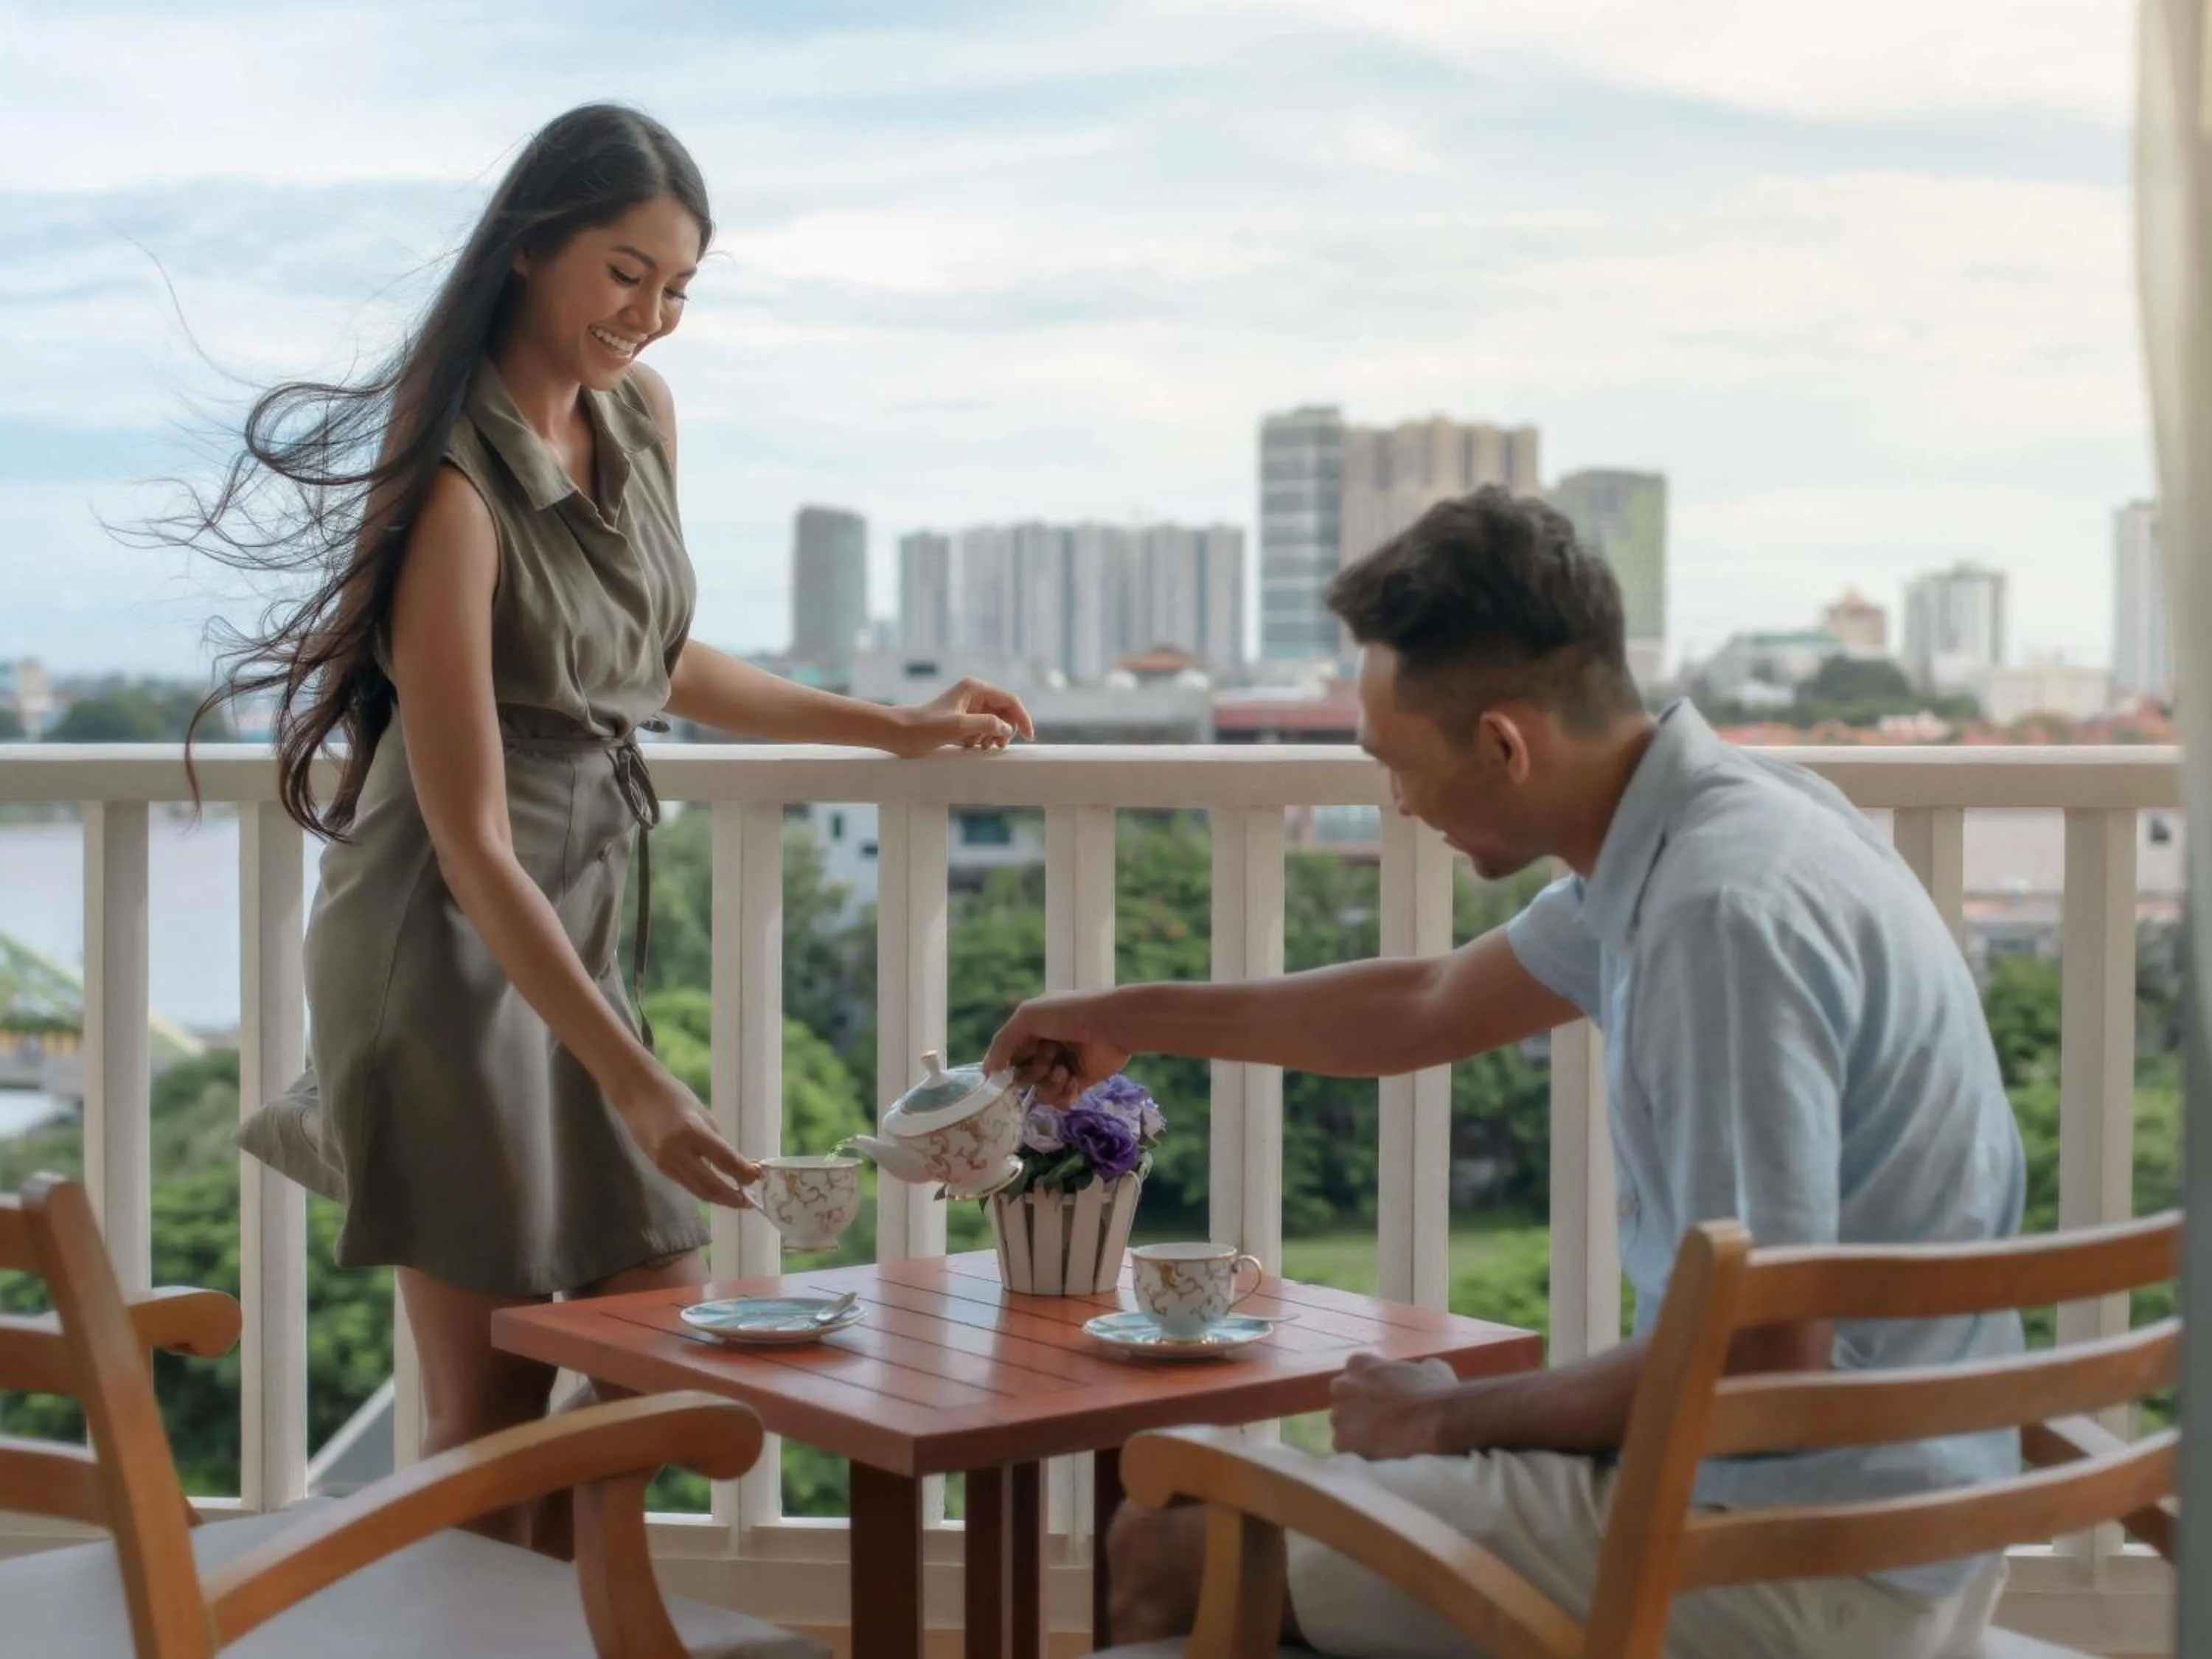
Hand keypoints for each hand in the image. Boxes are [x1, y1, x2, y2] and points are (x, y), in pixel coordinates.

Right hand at [612, 1066, 760, 1207]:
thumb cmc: (675, 1097)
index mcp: (692, 1132)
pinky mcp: (659, 1169)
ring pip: (697, 1190)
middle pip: (709, 1185)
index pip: (724, 1160)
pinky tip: (718, 1191)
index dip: (743, 1173)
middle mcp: (676, 1152)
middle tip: (750, 1202)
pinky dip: (704, 1191)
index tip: (759, 1177)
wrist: (637, 1095)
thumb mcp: (703, 1115)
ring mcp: (665, 1163)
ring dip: (719, 1199)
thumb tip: (739, 1166)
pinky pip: (686, 1184)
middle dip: (732, 1197)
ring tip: (738, 1200)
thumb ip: (719, 1142)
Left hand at [885, 677, 1035, 756]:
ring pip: (994, 723)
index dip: (1022, 718)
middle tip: (998, 746)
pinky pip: (982, 730)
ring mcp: (968, 708)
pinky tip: (972, 747)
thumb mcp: (959, 726)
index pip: (1010, 700)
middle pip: (1004, 712)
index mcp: (975, 688)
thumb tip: (1007, 728)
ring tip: (983, 747)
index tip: (1029, 737)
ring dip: (993, 737)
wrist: (900, 733)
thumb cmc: (925, 727)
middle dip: (1005, 730)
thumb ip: (987, 725)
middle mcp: (974, 695)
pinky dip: (982, 740)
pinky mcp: (962, 721)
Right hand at [984, 991, 1130, 1106]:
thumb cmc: (1070, 1014)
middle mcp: (1045, 1050)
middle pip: (1023, 1077)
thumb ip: (1004, 1041)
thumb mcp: (1028, 1017)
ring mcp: (1062, 1068)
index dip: (1007, 1066)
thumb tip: (987, 1069)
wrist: (1112, 1025)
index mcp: (1033, 1031)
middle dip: (1032, 1072)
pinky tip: (1074, 1081)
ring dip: (1049, 1084)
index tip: (1006, 1072)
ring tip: (1064, 1071)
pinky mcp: (1079, 1084)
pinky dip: (1064, 1095)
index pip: (1009, 1057)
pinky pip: (1060, 1101)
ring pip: (1040, 1092)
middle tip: (1048, 1059)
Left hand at [1328, 1353, 1459, 1460]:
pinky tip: (1380, 1456)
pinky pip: (1347, 1451)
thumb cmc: (1435, 1391)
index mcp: (1359, 1364)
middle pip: (1344, 1401)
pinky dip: (1360, 1454)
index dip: (1370, 1390)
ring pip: (1344, 1427)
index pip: (1356, 1377)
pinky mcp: (1342, 1442)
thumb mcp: (1430, 1368)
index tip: (1385, 1401)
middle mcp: (1342, 1385)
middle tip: (1382, 1423)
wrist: (1437, 1421)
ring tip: (1383, 1442)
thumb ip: (1414, 1368)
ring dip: (1358, 1434)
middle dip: (1358, 1410)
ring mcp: (1339, 1414)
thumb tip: (1421, 1372)